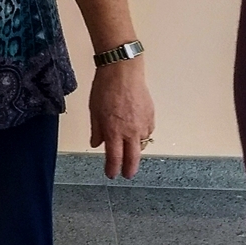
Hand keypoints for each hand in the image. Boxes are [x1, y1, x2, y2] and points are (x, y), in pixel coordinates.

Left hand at [90, 58, 154, 178]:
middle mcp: (130, 131)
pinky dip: (142, 136)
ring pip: (142, 145)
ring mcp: (143, 124)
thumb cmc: (105, 87)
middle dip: (129, 170)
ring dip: (136, 151)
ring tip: (130, 150)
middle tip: (126, 174)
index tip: (111, 174)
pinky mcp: (151, 116)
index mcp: (113, 131)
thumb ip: (96, 130)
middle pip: (133, 159)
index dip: (113, 169)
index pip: (114, 158)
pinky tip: (136, 132)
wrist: (123, 70)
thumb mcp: (94, 110)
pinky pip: (148, 132)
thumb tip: (97, 144)